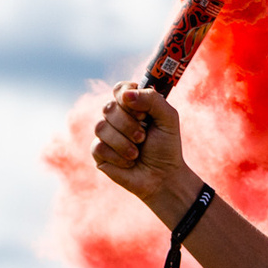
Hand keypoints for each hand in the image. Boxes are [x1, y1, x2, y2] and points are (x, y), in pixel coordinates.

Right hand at [91, 85, 200, 217]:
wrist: (163, 178)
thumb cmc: (166, 148)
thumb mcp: (168, 119)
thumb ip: (153, 100)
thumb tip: (126, 95)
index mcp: (132, 106)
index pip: (120, 89)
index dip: (127, 98)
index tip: (142, 113)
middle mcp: (116, 117)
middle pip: (109, 107)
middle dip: (129, 125)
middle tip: (143, 137)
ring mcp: (106, 134)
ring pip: (101, 127)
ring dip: (124, 143)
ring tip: (137, 153)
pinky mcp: (99, 152)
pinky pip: (99, 147)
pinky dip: (118, 156)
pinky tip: (129, 162)